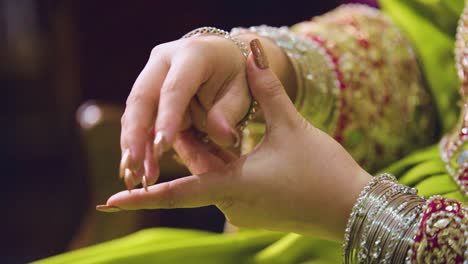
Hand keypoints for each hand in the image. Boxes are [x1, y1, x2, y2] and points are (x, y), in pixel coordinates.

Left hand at [99, 39, 370, 240]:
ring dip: (208, 153)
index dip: (141, 196)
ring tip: (198, 125)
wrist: (353, 206)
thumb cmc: (323, 170)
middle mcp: (232, 205)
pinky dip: (226, 165)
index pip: (176, 193)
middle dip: (185, 147)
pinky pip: (230, 185)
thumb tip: (253, 47)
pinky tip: (232, 145)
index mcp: (233, 186)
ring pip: (214, 177)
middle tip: (170, 121)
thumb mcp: (291, 124)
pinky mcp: (257, 211)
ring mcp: (245, 212)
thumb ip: (266, 87)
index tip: (108, 202)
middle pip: (197, 172)